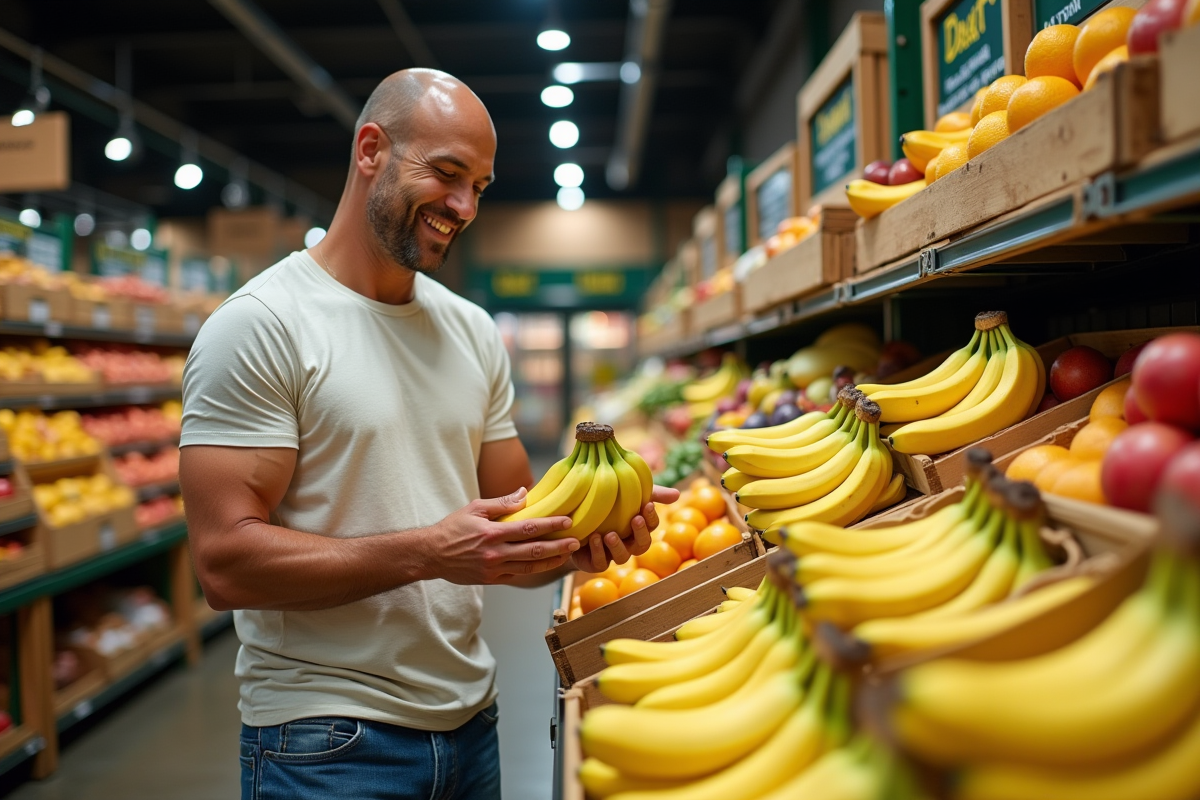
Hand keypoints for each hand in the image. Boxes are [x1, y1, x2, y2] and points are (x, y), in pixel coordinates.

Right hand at [431, 488, 578, 584]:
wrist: (431, 554)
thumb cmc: (452, 528)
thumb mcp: (474, 508)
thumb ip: (501, 502)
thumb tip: (525, 493)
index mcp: (492, 533)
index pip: (528, 528)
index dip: (550, 525)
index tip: (567, 521)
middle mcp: (495, 553)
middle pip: (534, 551)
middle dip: (558, 546)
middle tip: (576, 541)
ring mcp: (493, 569)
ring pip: (529, 568)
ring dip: (551, 561)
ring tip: (566, 555)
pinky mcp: (491, 580)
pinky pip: (517, 576)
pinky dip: (533, 571)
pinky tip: (546, 565)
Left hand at [572, 485, 680, 572]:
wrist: (574, 517)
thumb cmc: (605, 504)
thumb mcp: (626, 493)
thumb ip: (651, 493)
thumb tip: (677, 494)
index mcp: (637, 527)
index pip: (652, 526)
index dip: (652, 517)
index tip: (647, 504)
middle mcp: (628, 543)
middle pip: (642, 545)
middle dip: (640, 533)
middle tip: (635, 519)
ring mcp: (612, 554)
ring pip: (623, 557)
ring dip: (617, 545)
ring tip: (610, 534)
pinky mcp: (595, 563)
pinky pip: (601, 563)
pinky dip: (598, 551)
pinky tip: (594, 538)